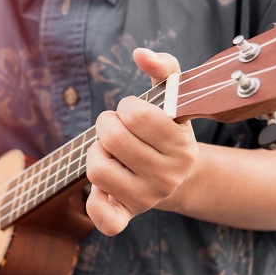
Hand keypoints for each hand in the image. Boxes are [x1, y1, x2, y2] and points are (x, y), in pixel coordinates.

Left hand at [85, 48, 200, 235]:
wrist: (177, 177)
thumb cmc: (166, 132)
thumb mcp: (173, 99)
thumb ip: (164, 68)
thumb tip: (140, 53)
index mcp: (180, 146)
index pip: (135, 115)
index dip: (126, 108)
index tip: (133, 114)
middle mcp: (167, 176)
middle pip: (111, 139)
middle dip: (106, 126)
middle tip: (115, 130)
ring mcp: (147, 199)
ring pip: (97, 170)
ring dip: (96, 154)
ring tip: (110, 153)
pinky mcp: (128, 215)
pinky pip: (105, 220)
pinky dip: (95, 204)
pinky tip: (102, 188)